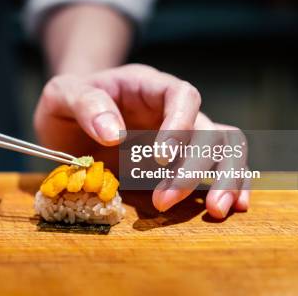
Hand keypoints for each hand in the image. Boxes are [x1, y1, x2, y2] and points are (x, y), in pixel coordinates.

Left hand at [33, 64, 248, 218]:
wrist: (69, 118)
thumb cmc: (69, 101)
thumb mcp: (62, 93)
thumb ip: (85, 104)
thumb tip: (114, 133)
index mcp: (147, 86)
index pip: (182, 95)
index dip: (180, 124)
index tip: (161, 157)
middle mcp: (172, 110)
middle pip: (206, 129)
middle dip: (193, 167)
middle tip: (165, 201)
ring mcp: (181, 136)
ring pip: (224, 148)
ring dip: (226, 178)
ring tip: (217, 209)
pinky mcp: (180, 163)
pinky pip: (218, 168)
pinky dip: (232, 185)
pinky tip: (235, 206)